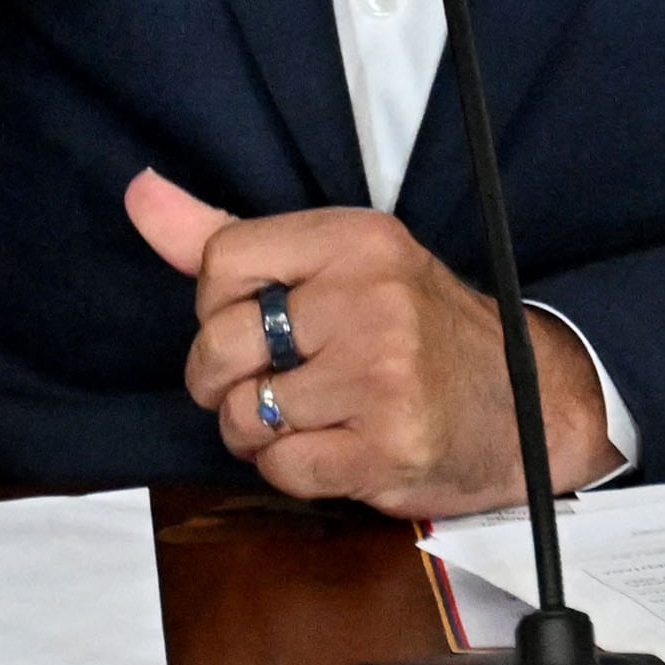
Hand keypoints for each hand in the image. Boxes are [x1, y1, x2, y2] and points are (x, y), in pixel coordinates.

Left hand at [123, 170, 611, 520]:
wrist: (526, 407)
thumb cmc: (414, 334)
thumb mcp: (337, 267)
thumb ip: (228, 236)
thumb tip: (139, 194)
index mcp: (357, 238)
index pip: (221, 261)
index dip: (217, 308)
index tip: (255, 324)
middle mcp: (372, 296)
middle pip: (220, 343)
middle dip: (224, 381)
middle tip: (269, 384)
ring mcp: (383, 373)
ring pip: (246, 413)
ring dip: (260, 432)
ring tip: (309, 419)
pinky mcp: (389, 444)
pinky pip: (283, 468)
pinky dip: (294, 470)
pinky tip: (335, 450)